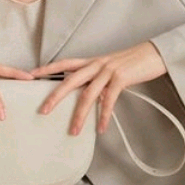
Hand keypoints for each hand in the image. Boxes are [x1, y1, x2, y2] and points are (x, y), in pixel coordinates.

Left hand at [29, 41, 166, 134]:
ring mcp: (108, 71)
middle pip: (70, 80)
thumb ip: (94, 78)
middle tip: (44, 110)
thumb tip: (83, 93)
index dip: (47, 69)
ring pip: (88, 94)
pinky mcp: (121, 78)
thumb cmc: (131, 62)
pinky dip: (104, 116)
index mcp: (91, 61)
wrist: (153, 54)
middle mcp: (96, 64)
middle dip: (55, 96)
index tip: (31, 75)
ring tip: (73, 130)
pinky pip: (109, 100)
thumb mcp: (108, 67)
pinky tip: (100, 128)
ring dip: (80, 114)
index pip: (64, 63)